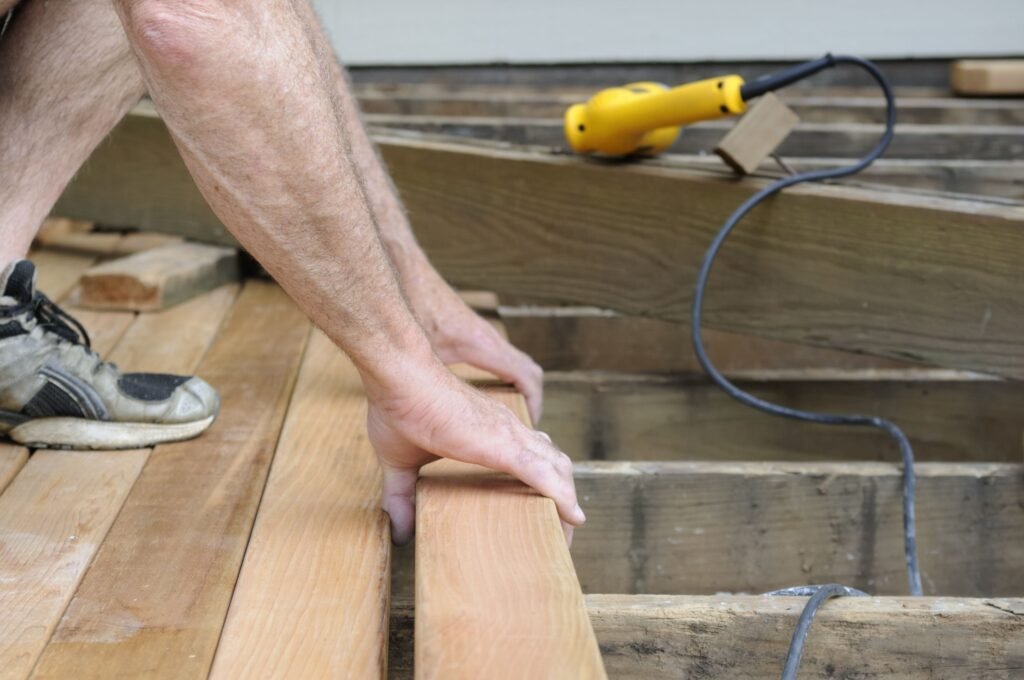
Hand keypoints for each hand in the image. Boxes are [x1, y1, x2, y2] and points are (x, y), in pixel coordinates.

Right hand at [364, 362, 583, 545]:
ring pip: (557, 471)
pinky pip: (543, 475)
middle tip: (566, 528)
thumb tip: (398, 532)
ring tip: (571, 530)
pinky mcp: (503, 445)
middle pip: (553, 464)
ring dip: (568, 501)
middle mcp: (508, 430)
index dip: (545, 480)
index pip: (531, 456)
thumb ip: (401, 495)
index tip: (549, 507)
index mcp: (489, 431)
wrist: (400, 377)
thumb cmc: (399, 408)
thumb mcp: (401, 461)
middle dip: (564, 495)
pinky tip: (573, 517)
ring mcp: (509, 435)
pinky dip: (562, 497)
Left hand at [402, 262, 544, 422]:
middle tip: (520, 427)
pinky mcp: (468, 331)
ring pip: (515, 362)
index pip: (527, 377)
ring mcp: (480, 332)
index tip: (528, 427)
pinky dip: (501, 377)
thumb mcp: (417, 352)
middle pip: (528, 371)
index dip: (533, 405)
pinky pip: (499, 357)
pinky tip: (480, 394)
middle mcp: (488, 337)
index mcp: (482, 344)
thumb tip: (418, 418)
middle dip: (530, 401)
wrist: (404, 270)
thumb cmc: (410, 307)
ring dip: (516, 388)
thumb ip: (425, 381)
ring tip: (503, 418)